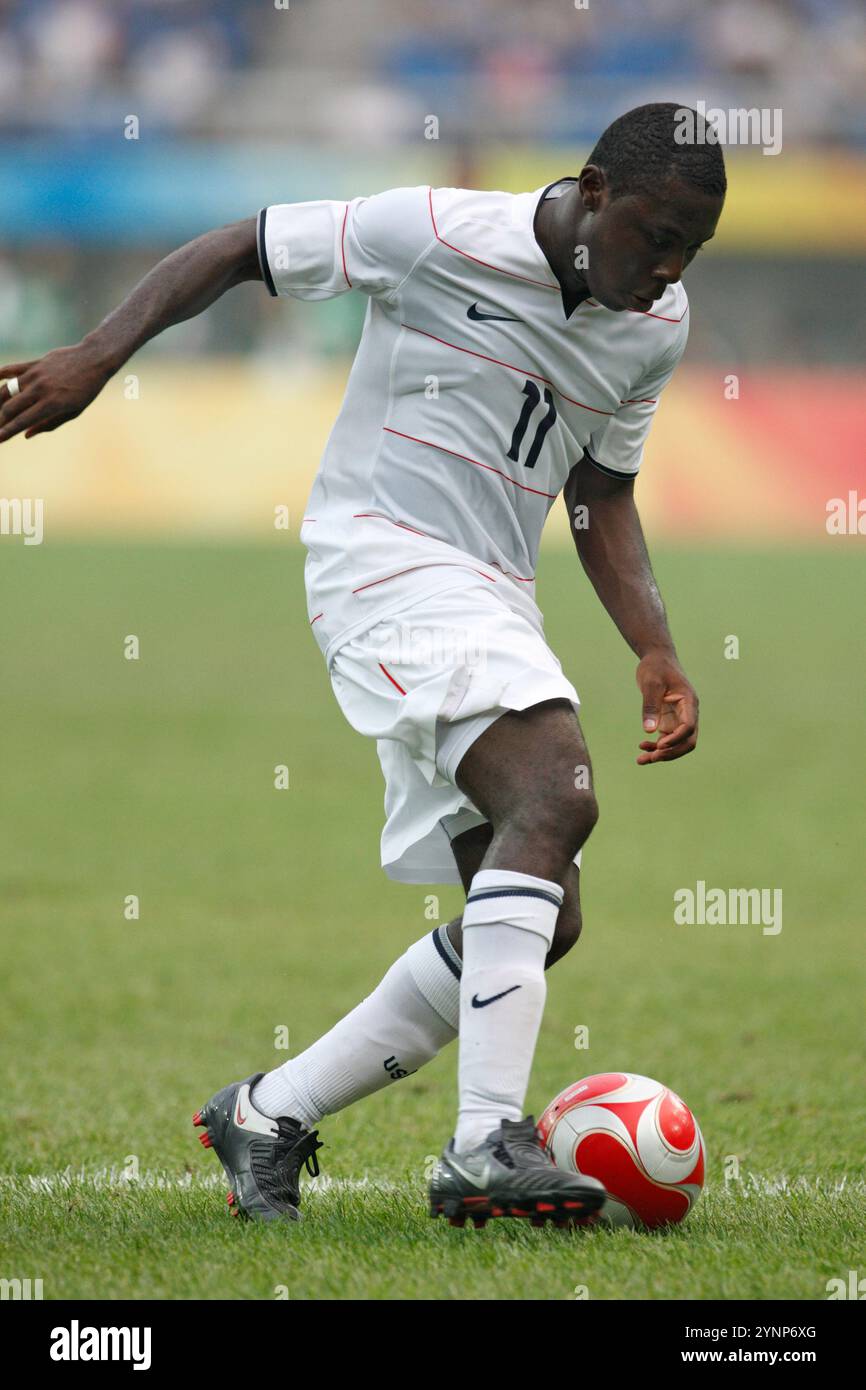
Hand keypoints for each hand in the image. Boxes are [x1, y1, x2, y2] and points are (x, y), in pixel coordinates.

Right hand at [0, 342, 111, 443]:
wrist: (93, 359)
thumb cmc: (86, 389)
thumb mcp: (74, 411)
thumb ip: (49, 424)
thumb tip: (26, 434)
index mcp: (52, 404)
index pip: (23, 421)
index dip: (7, 431)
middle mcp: (41, 389)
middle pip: (11, 407)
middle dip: (0, 420)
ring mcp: (36, 375)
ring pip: (7, 390)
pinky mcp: (34, 364)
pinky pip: (12, 369)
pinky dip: (1, 375)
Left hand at [635, 649, 698, 763]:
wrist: (657, 659)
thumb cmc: (655, 667)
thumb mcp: (650, 684)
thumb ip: (650, 706)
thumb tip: (649, 731)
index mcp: (689, 702)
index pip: (689, 727)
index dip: (676, 739)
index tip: (659, 745)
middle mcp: (688, 713)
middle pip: (687, 741)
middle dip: (670, 752)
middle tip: (651, 757)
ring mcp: (680, 718)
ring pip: (677, 744)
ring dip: (662, 754)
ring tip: (641, 760)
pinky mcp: (670, 721)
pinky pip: (667, 739)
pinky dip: (656, 747)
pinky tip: (642, 747)